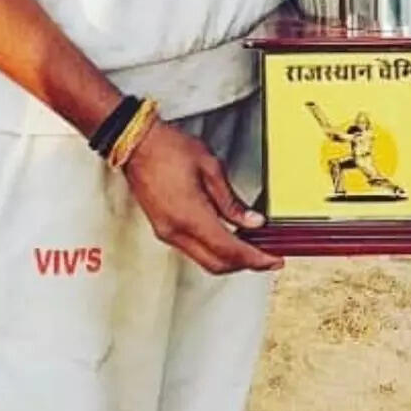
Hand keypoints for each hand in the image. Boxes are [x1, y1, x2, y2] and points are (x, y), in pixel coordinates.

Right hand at [122, 121, 282, 275]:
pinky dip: (214, 249)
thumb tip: (252, 222)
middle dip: (246, 264)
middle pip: (217, 264)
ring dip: (230, 259)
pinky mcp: (163, 230)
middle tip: (268, 256)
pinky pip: (194, 250)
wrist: (136, 145)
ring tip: (252, 246)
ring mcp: (167, 233)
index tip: (274, 259)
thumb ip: (232, 201)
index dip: (256, 259)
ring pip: (205, 260)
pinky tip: (228, 237)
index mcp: (190, 216)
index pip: (230, 250)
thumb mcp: (210, 168)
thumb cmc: (169, 149)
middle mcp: (176, 231)